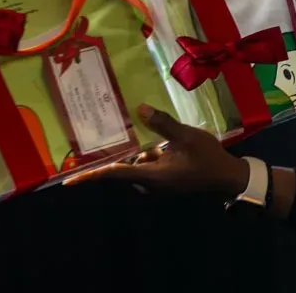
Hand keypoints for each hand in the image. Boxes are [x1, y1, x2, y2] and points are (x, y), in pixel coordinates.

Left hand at [64, 104, 248, 198]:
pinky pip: (149, 169)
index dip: (91, 176)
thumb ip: (163, 124)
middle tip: (120, 138)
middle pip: (126, 168)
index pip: (114, 174)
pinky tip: (166, 144)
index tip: (69, 182)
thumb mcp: (186, 137)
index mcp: (151, 176)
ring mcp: (157, 185)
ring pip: (139, 166)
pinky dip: (152, 157)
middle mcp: (149, 185)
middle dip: (125, 153)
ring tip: (157, 138)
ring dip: (143, 153)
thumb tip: (139, 108)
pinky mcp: (165, 183)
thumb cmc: (207, 158)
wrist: (227, 178)